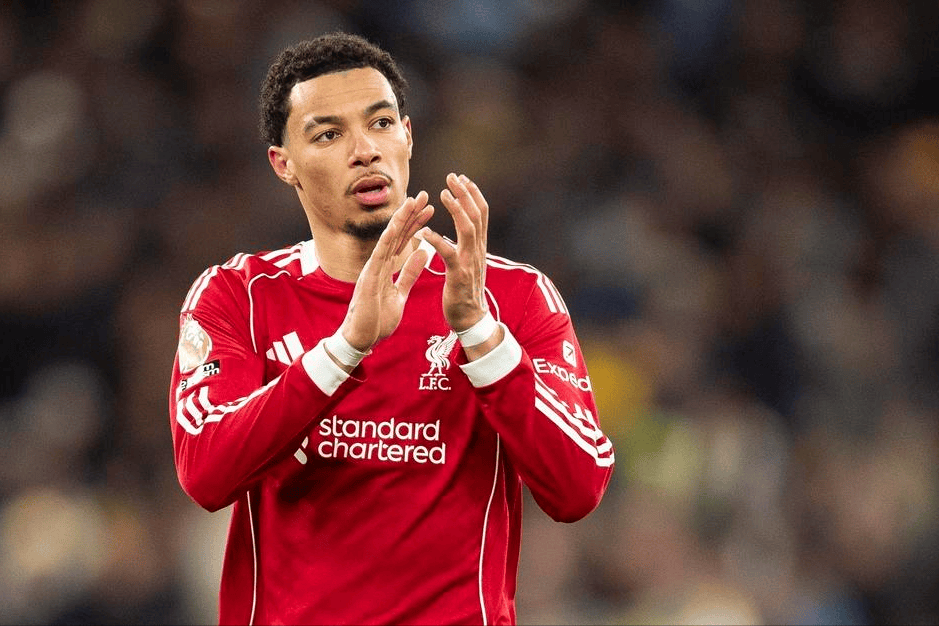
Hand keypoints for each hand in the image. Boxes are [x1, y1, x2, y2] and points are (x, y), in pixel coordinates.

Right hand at [338, 191, 433, 352]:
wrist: (361, 340)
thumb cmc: (377, 320)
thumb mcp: (399, 293)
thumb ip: (409, 273)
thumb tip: (423, 253)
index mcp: (386, 267)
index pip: (403, 240)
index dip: (416, 223)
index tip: (429, 208)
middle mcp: (378, 264)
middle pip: (396, 234)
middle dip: (410, 214)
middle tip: (424, 195)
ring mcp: (372, 270)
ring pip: (388, 239)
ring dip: (400, 220)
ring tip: (412, 202)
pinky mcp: (368, 280)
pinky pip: (379, 257)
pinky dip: (387, 241)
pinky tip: (395, 227)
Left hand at [421, 174, 499, 352]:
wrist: (471, 319)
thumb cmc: (465, 292)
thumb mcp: (470, 263)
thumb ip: (469, 246)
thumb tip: (467, 230)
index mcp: (479, 247)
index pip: (481, 213)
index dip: (473, 194)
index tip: (463, 179)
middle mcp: (478, 250)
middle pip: (477, 214)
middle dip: (465, 193)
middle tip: (453, 176)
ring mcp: (470, 261)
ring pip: (468, 228)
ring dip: (456, 209)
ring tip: (443, 194)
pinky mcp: (458, 275)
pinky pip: (449, 253)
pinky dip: (437, 240)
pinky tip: (425, 231)